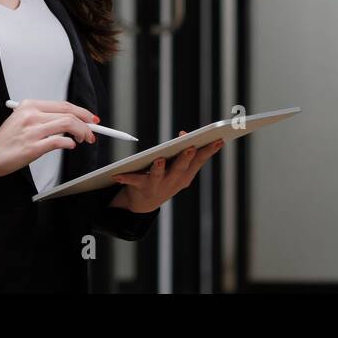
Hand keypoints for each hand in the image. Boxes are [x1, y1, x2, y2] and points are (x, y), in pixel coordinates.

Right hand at [0, 99, 97, 178]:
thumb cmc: (6, 140)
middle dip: (86, 122)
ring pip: (68, 124)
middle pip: (68, 113)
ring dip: (82, 132)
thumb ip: (44, 118)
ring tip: (84, 138)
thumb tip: (69, 121)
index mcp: (30, 105)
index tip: (90, 118)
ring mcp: (32, 130)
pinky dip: (69, 143)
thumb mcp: (23, 119)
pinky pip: (59, 141)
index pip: (63, 104)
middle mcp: (32, 115)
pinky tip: (70, 145)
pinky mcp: (33, 147)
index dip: (81, 111)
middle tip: (92, 130)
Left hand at [109, 131, 223, 212]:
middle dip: (186, 158)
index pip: (200, 160)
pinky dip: (126, 178)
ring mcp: (158, 186)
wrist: (145, 203)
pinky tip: (118, 175)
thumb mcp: (178, 167)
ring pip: (158, 176)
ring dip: (159, 168)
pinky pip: (133, 181)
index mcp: (186, 175)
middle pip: (180, 168)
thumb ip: (183, 152)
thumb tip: (183, 134)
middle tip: (190, 147)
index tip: (219, 139)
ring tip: (159, 159)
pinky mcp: (141, 187)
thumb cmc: (165, 178)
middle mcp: (174, 182)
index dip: (210, 150)